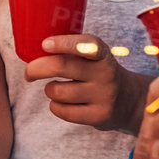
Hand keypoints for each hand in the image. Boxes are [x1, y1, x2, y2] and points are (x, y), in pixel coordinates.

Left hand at [27, 34, 144, 130]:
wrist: (130, 100)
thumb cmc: (99, 73)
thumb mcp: (94, 57)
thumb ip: (72, 52)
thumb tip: (33, 49)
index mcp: (102, 54)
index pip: (86, 45)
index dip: (63, 43)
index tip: (45, 44)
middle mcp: (105, 73)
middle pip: (61, 66)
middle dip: (36, 68)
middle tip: (29, 73)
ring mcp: (103, 96)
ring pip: (58, 91)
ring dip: (49, 90)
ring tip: (55, 89)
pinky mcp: (99, 116)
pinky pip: (63, 111)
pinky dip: (55, 106)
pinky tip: (62, 103)